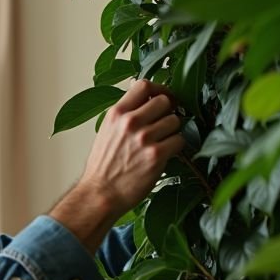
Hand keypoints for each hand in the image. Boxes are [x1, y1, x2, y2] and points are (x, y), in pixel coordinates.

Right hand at [50, 78, 184, 250]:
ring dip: (173, 131)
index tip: (161, 98)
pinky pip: (179, 141)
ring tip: (162, 142)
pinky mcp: (156, 155)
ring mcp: (144, 138)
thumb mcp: (106, 131)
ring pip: (175, 121)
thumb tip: (144, 101)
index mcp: (116, 113)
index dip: (157, 89)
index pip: (143, 85)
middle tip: (165, 124)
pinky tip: (165, 154)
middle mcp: (130, 122)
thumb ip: (124, 115)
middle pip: (164, 101)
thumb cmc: (103, 166)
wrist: (100, 194)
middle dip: (168, 112)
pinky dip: (176, 147)